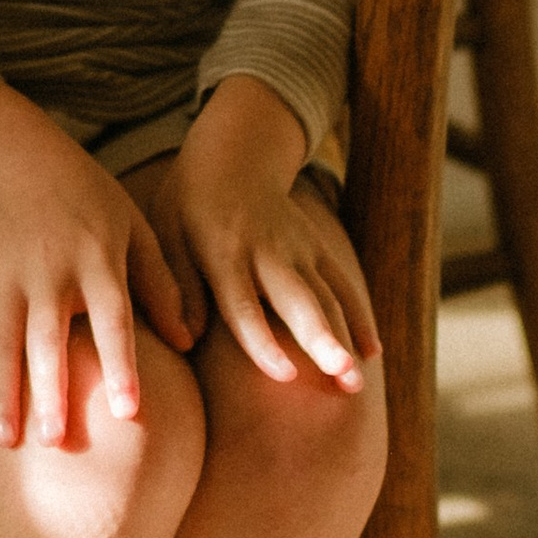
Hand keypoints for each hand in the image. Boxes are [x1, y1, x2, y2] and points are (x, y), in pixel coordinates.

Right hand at [0, 77, 192, 448]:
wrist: (22, 160)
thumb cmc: (93, 203)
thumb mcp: (136, 231)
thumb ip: (162, 286)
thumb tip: (190, 342)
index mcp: (98, 261)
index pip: (113, 320)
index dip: (122, 366)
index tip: (129, 412)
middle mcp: (50, 271)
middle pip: (50, 340)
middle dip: (51, 392)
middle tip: (56, 444)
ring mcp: (6, 275)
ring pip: (2, 342)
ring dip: (3, 393)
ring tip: (6, 441)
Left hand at [146, 76, 380, 391]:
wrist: (233, 155)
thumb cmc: (188, 206)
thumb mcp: (166, 234)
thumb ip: (178, 285)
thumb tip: (184, 340)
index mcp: (224, 253)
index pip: (244, 306)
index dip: (263, 343)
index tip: (285, 376)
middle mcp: (269, 252)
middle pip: (299, 302)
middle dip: (323, 340)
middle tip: (345, 375)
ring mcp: (300, 248)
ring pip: (328, 297)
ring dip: (345, 339)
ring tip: (357, 381)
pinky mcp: (318, 247)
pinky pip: (342, 285)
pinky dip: (358, 317)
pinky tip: (371, 352)